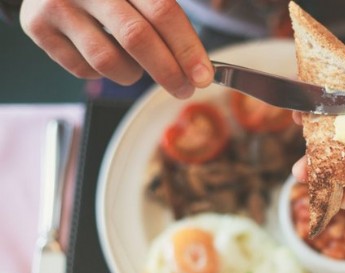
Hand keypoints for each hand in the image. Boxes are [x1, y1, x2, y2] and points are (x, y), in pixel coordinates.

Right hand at [19, 0, 213, 98]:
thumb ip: (169, 15)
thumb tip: (201, 66)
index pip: (163, 11)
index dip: (187, 48)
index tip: (204, 76)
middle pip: (137, 38)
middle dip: (168, 71)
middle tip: (184, 89)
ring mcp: (59, 4)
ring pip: (108, 61)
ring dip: (132, 74)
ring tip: (137, 66)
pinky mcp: (37, 26)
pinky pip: (83, 69)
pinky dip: (102, 73)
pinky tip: (105, 55)